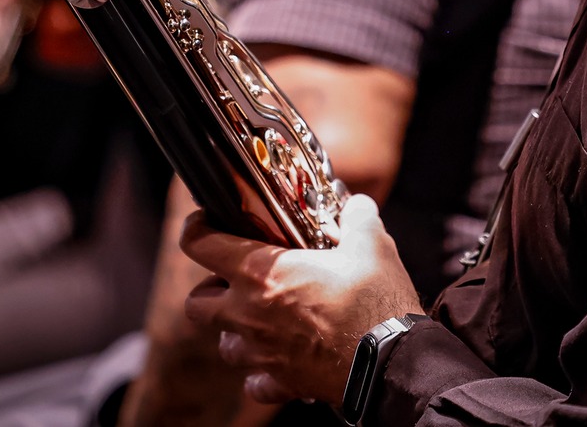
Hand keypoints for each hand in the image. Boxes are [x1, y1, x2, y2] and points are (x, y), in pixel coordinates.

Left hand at [181, 194, 422, 405]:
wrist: (391, 362)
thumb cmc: (375, 301)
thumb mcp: (371, 246)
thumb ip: (357, 219)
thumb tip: (356, 204)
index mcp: (260, 273)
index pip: (200, 245)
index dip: (195, 230)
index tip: (203, 224)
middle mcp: (248, 314)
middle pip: (196, 304)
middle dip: (208, 291)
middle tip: (234, 280)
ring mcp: (261, 352)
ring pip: (224, 345)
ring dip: (234, 332)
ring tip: (257, 320)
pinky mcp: (280, 381)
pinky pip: (255, 382)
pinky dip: (261, 372)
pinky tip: (278, 359)